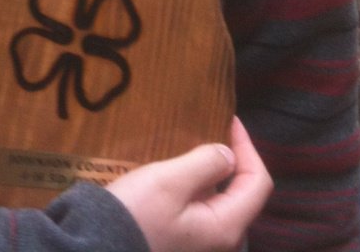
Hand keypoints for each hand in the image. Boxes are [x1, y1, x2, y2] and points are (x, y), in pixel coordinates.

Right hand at [105, 118, 272, 251]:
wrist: (101, 244)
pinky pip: (204, 209)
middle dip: (234, 159)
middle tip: (214, 129)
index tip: (229, 119)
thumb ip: (205, 163)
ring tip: (196, 145)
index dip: (248, 147)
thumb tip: (228, 154)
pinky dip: (200, 186)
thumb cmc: (138, 214)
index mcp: (226, 226)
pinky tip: (180, 172)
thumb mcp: (170, 181)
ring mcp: (203, 243)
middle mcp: (222, 240)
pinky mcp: (185, 241)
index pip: (258, 183)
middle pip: (244, 193)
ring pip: (223, 201)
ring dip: (215, 172)